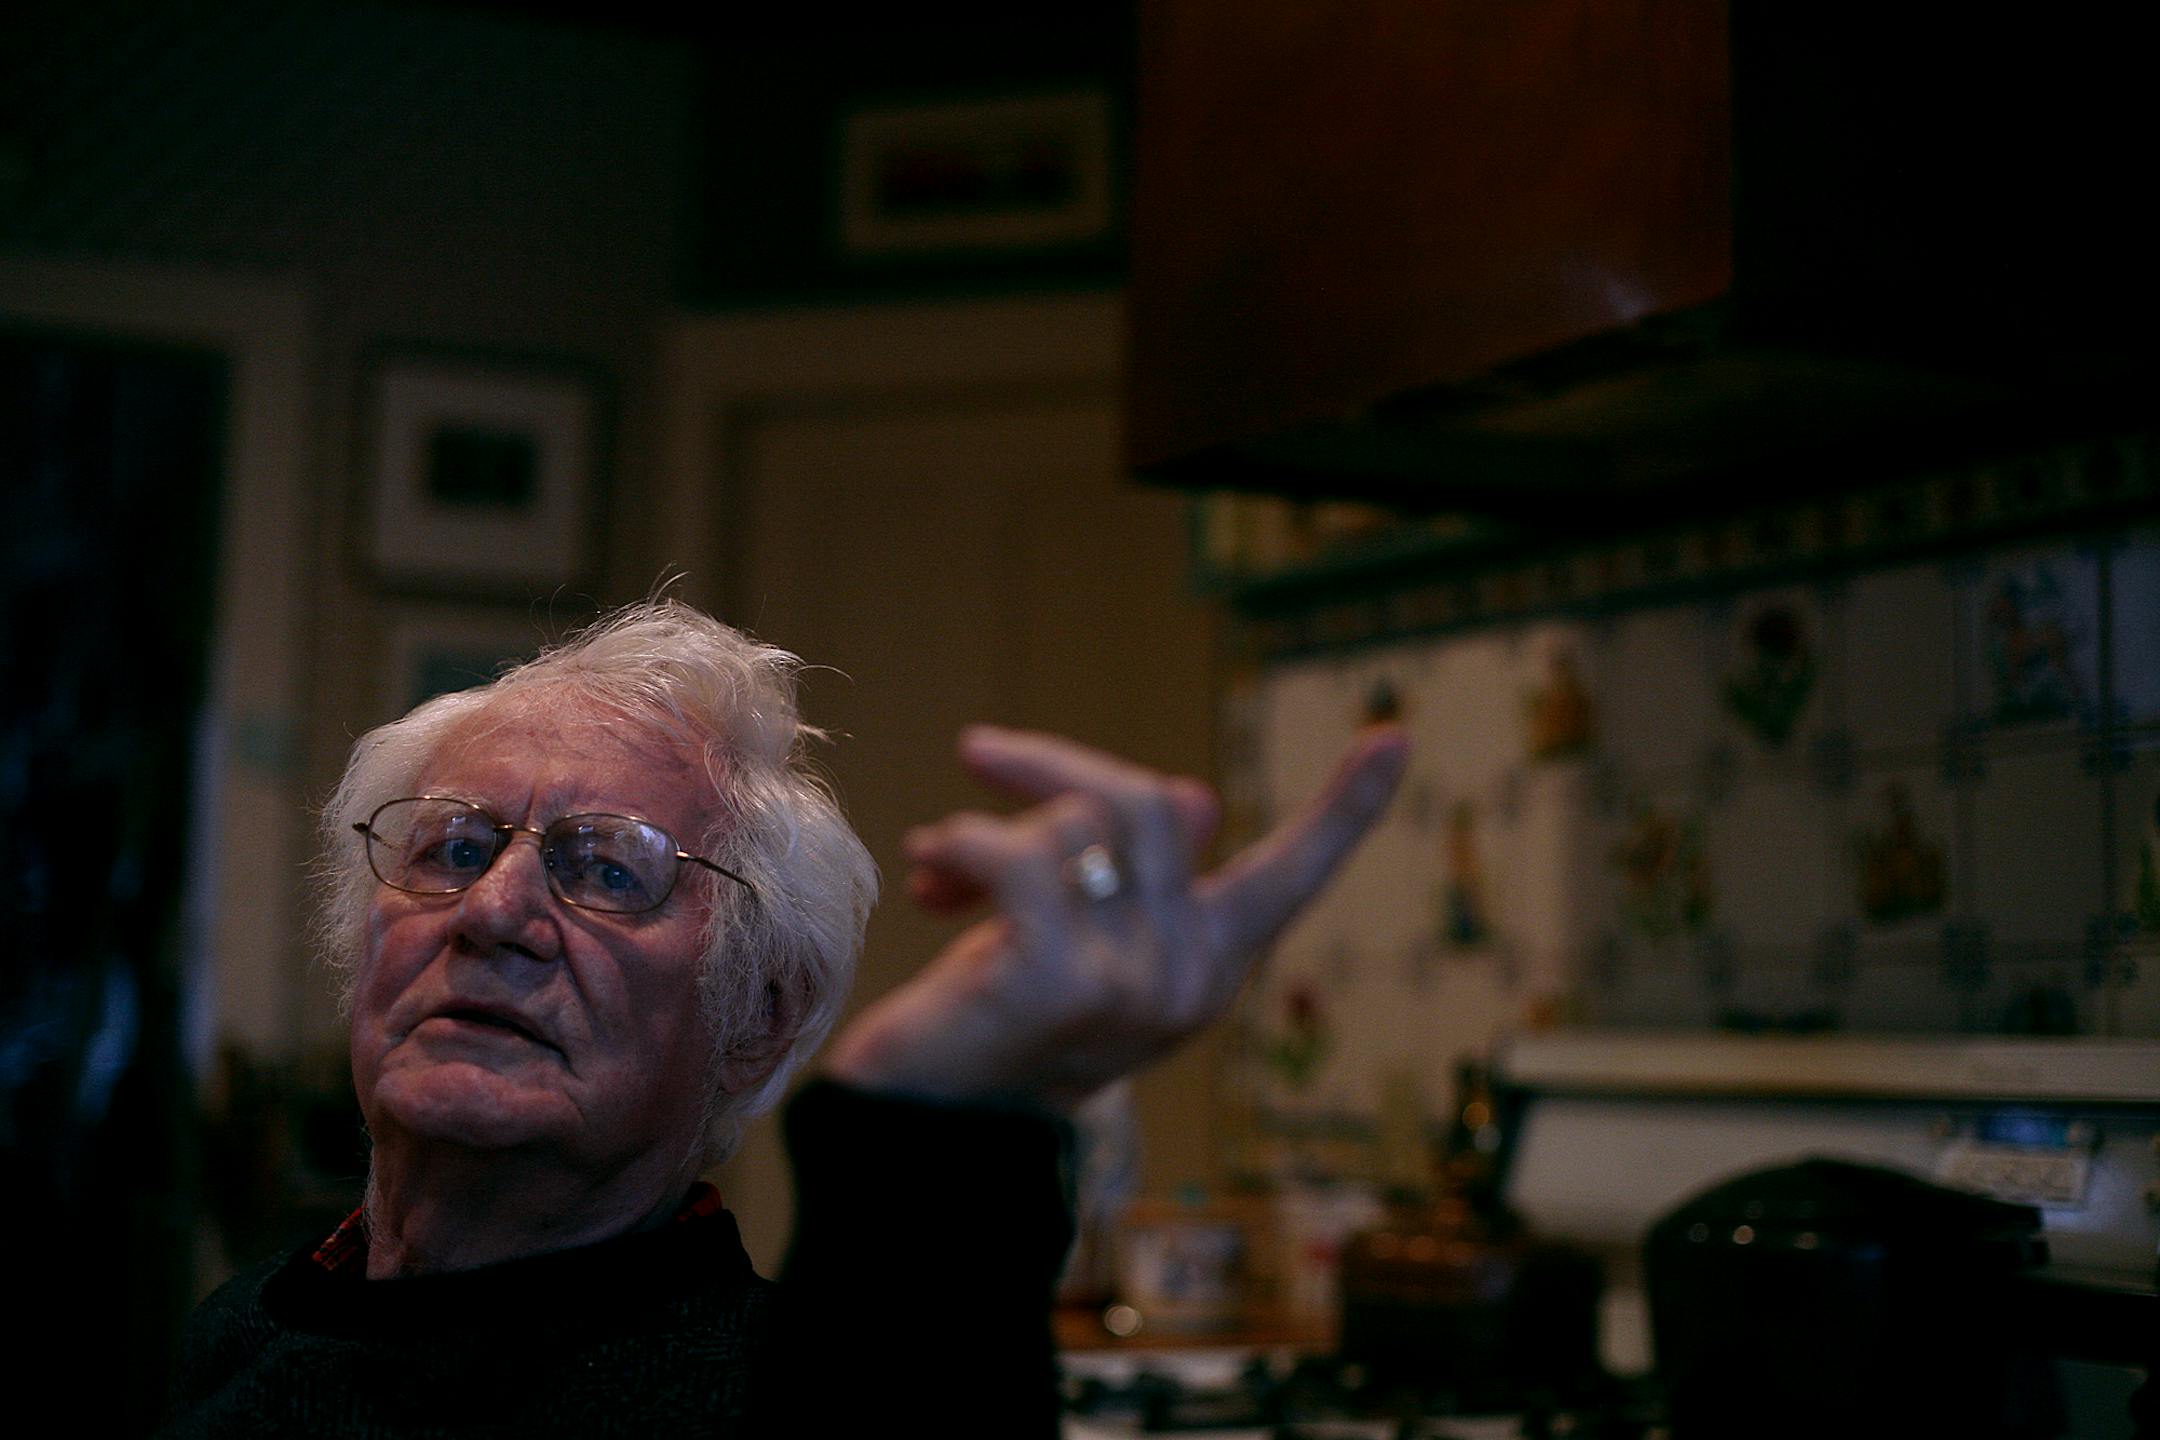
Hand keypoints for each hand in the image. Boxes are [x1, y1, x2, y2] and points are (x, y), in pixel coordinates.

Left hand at [822, 723, 1407, 1108]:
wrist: (925, 1131)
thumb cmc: (999, 1021)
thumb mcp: (1083, 940)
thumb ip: (1136, 874)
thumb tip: (1196, 800)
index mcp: (1209, 967)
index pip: (1291, 876)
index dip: (1343, 808)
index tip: (1396, 737)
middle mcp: (1189, 981)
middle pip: (1148, 801)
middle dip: (1053, 764)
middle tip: (979, 753)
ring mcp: (1134, 985)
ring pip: (1074, 823)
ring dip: (987, 825)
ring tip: (941, 868)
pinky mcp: (1063, 983)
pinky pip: (1019, 855)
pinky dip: (958, 846)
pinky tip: (928, 878)